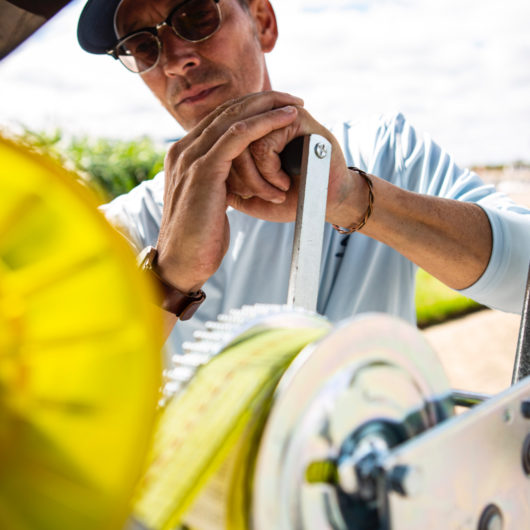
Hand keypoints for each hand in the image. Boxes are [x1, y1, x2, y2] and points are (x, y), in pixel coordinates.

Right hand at [155, 91, 302, 292]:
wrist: (182, 262)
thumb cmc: (200, 237)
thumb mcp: (209, 201)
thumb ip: (218, 182)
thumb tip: (236, 178)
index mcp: (184, 155)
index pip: (220, 119)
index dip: (251, 109)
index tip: (278, 108)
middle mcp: (184, 149)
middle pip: (227, 110)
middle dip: (263, 100)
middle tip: (292, 98)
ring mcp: (191, 156)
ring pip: (234, 117)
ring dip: (268, 106)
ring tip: (295, 103)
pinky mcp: (203, 169)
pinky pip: (238, 135)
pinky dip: (265, 123)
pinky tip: (286, 118)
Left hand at [229, 105, 368, 227]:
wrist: (324, 206)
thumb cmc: (290, 201)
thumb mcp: (250, 197)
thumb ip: (227, 184)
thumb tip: (203, 173)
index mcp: (248, 134)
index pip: (218, 144)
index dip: (229, 174)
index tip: (246, 195)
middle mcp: (260, 121)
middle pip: (226, 142)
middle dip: (242, 179)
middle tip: (263, 197)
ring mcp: (277, 117)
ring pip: (242, 144)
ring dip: (257, 178)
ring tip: (276, 193)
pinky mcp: (295, 119)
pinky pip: (263, 144)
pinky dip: (270, 171)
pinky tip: (284, 184)